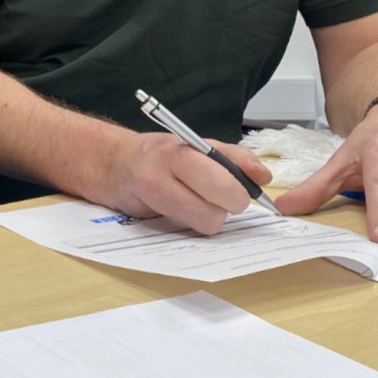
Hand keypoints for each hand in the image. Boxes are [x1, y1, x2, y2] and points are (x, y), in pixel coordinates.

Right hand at [99, 132, 272, 233]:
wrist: (113, 165)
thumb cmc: (161, 156)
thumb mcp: (195, 146)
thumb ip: (232, 158)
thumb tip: (264, 177)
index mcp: (185, 146)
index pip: (225, 167)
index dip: (243, 186)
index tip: (248, 190)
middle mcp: (167, 164)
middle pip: (220, 195)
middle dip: (231, 204)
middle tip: (226, 201)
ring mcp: (154, 189)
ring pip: (207, 221)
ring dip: (211, 218)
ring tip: (199, 205)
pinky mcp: (146, 213)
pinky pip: (189, 230)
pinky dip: (194, 224)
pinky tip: (185, 211)